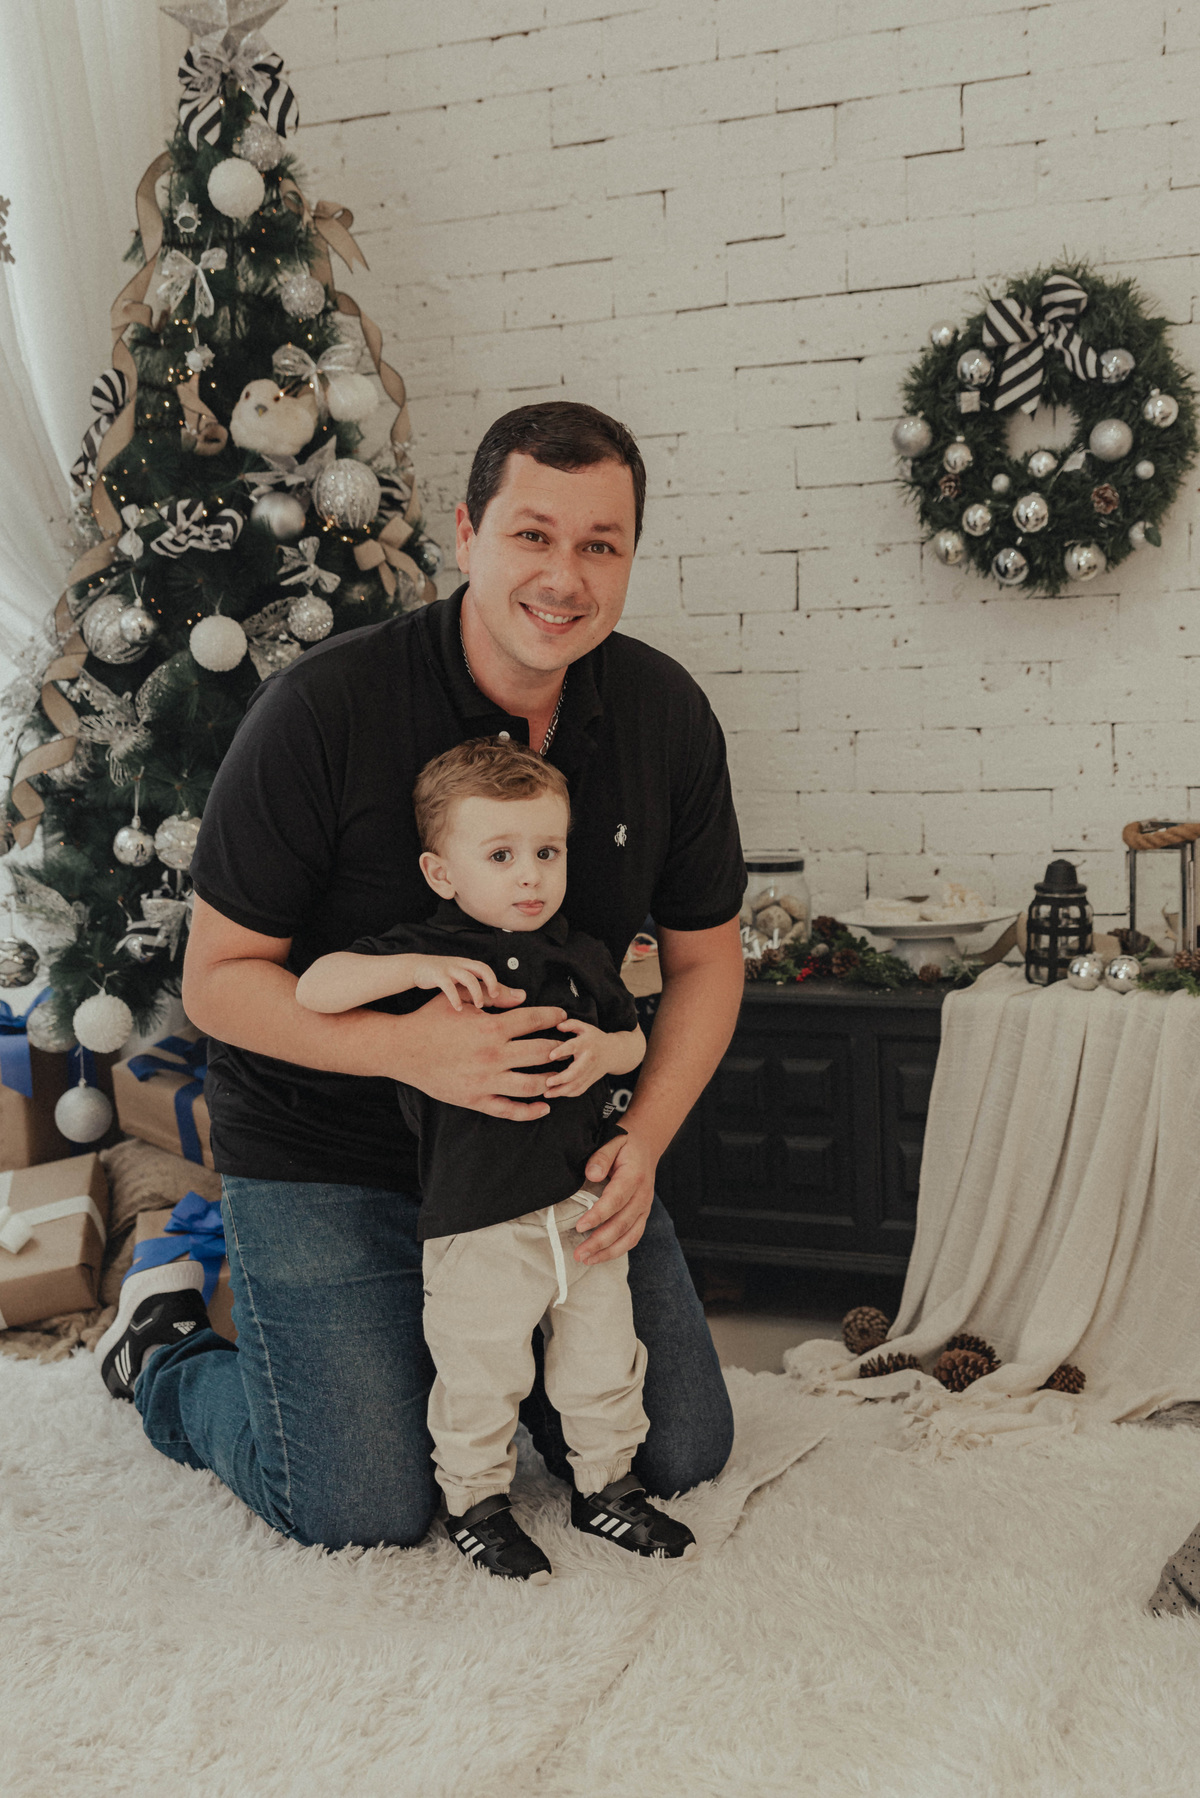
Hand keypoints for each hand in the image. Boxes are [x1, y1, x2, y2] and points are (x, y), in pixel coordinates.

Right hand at [394, 991, 568, 1120]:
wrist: (402, 1049)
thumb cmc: (430, 1020)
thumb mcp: (461, 999)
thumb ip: (493, 995)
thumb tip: (523, 995)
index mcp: (491, 1027)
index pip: (535, 1020)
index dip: (553, 1016)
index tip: (562, 1017)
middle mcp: (493, 1055)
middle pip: (542, 1053)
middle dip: (560, 1049)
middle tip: (568, 1048)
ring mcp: (486, 1080)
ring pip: (532, 1084)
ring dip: (551, 1080)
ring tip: (559, 1076)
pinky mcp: (476, 1099)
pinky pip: (509, 1110)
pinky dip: (531, 1111)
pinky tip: (544, 1106)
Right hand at [408, 954, 501, 1011]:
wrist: (416, 967)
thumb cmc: (441, 974)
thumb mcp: (458, 974)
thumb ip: (472, 980)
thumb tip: (491, 992)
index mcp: (466, 964)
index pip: (485, 968)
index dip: (494, 980)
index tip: (498, 995)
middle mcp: (460, 964)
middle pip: (481, 969)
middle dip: (491, 983)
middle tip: (494, 998)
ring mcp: (449, 969)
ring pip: (468, 978)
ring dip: (476, 993)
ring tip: (479, 1006)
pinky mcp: (438, 975)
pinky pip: (449, 987)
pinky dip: (456, 998)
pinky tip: (459, 1008)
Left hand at [544, 1020, 612, 1096]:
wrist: (614, 1053)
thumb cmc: (595, 1038)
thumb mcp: (585, 1027)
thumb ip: (571, 1024)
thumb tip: (558, 1026)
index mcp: (586, 1044)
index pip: (573, 1047)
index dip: (562, 1051)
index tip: (550, 1056)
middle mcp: (589, 1059)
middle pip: (576, 1072)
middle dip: (561, 1079)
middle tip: (547, 1082)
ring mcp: (590, 1072)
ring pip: (577, 1085)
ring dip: (561, 1091)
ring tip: (547, 1093)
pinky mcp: (591, 1081)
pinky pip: (580, 1090)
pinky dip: (568, 1094)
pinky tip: (556, 1094)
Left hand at [572, 1131, 657, 1263]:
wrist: (646, 1144)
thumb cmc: (626, 1143)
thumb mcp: (613, 1140)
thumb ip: (601, 1157)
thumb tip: (591, 1174)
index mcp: (634, 1177)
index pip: (615, 1200)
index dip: (598, 1216)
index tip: (580, 1227)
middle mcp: (642, 1196)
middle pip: (622, 1224)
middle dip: (600, 1242)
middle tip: (579, 1253)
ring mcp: (644, 1208)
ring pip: (630, 1236)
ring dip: (609, 1251)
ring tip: (587, 1259)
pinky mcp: (642, 1215)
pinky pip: (633, 1237)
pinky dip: (618, 1250)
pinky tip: (601, 1256)